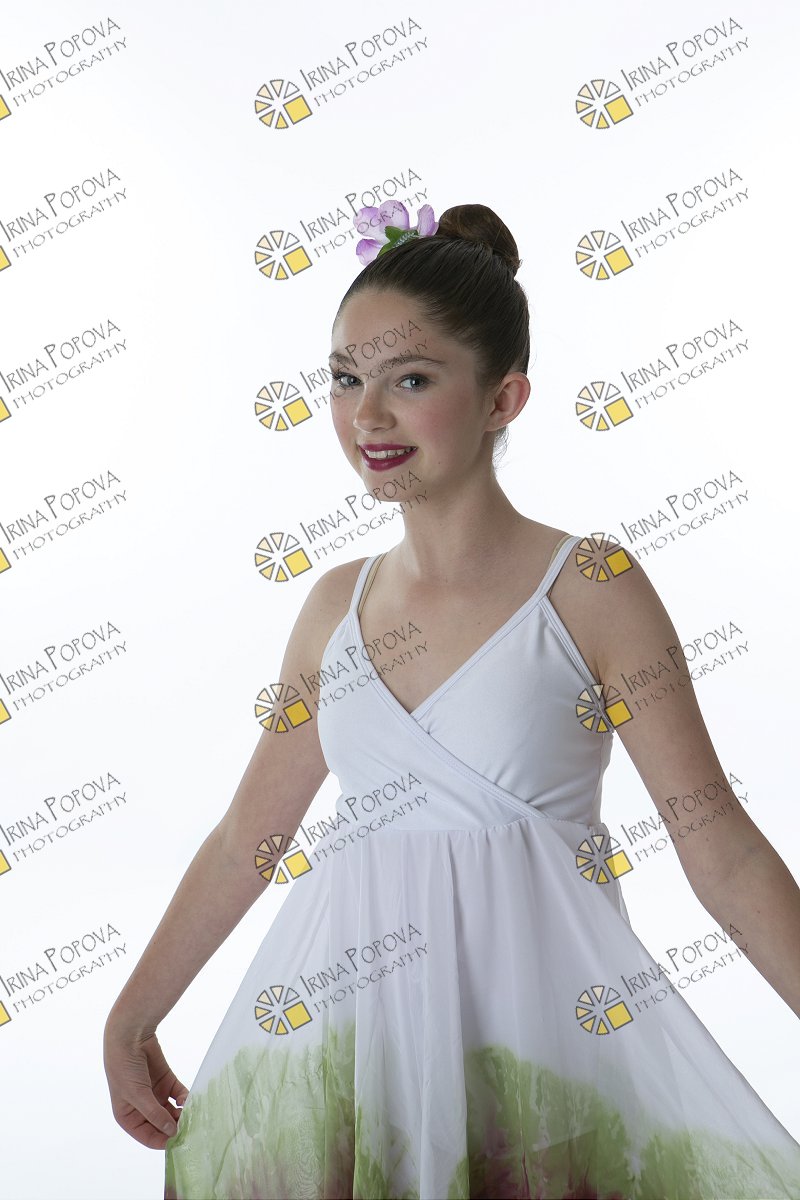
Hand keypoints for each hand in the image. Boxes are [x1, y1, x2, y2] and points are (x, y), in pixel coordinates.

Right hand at [103, 1020, 189, 1149]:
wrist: (129, 1035)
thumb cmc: (124, 1068)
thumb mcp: (137, 1095)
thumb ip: (155, 1114)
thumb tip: (171, 1132)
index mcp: (128, 1116)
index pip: (148, 1136)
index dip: (163, 1140)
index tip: (180, 1142)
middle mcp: (142, 1108)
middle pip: (162, 1124)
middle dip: (175, 1127)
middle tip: (192, 1128)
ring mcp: (154, 1094)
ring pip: (172, 1111)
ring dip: (182, 1114)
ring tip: (193, 1115)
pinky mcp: (166, 1080)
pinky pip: (178, 1094)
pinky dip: (185, 1098)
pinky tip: (188, 1099)